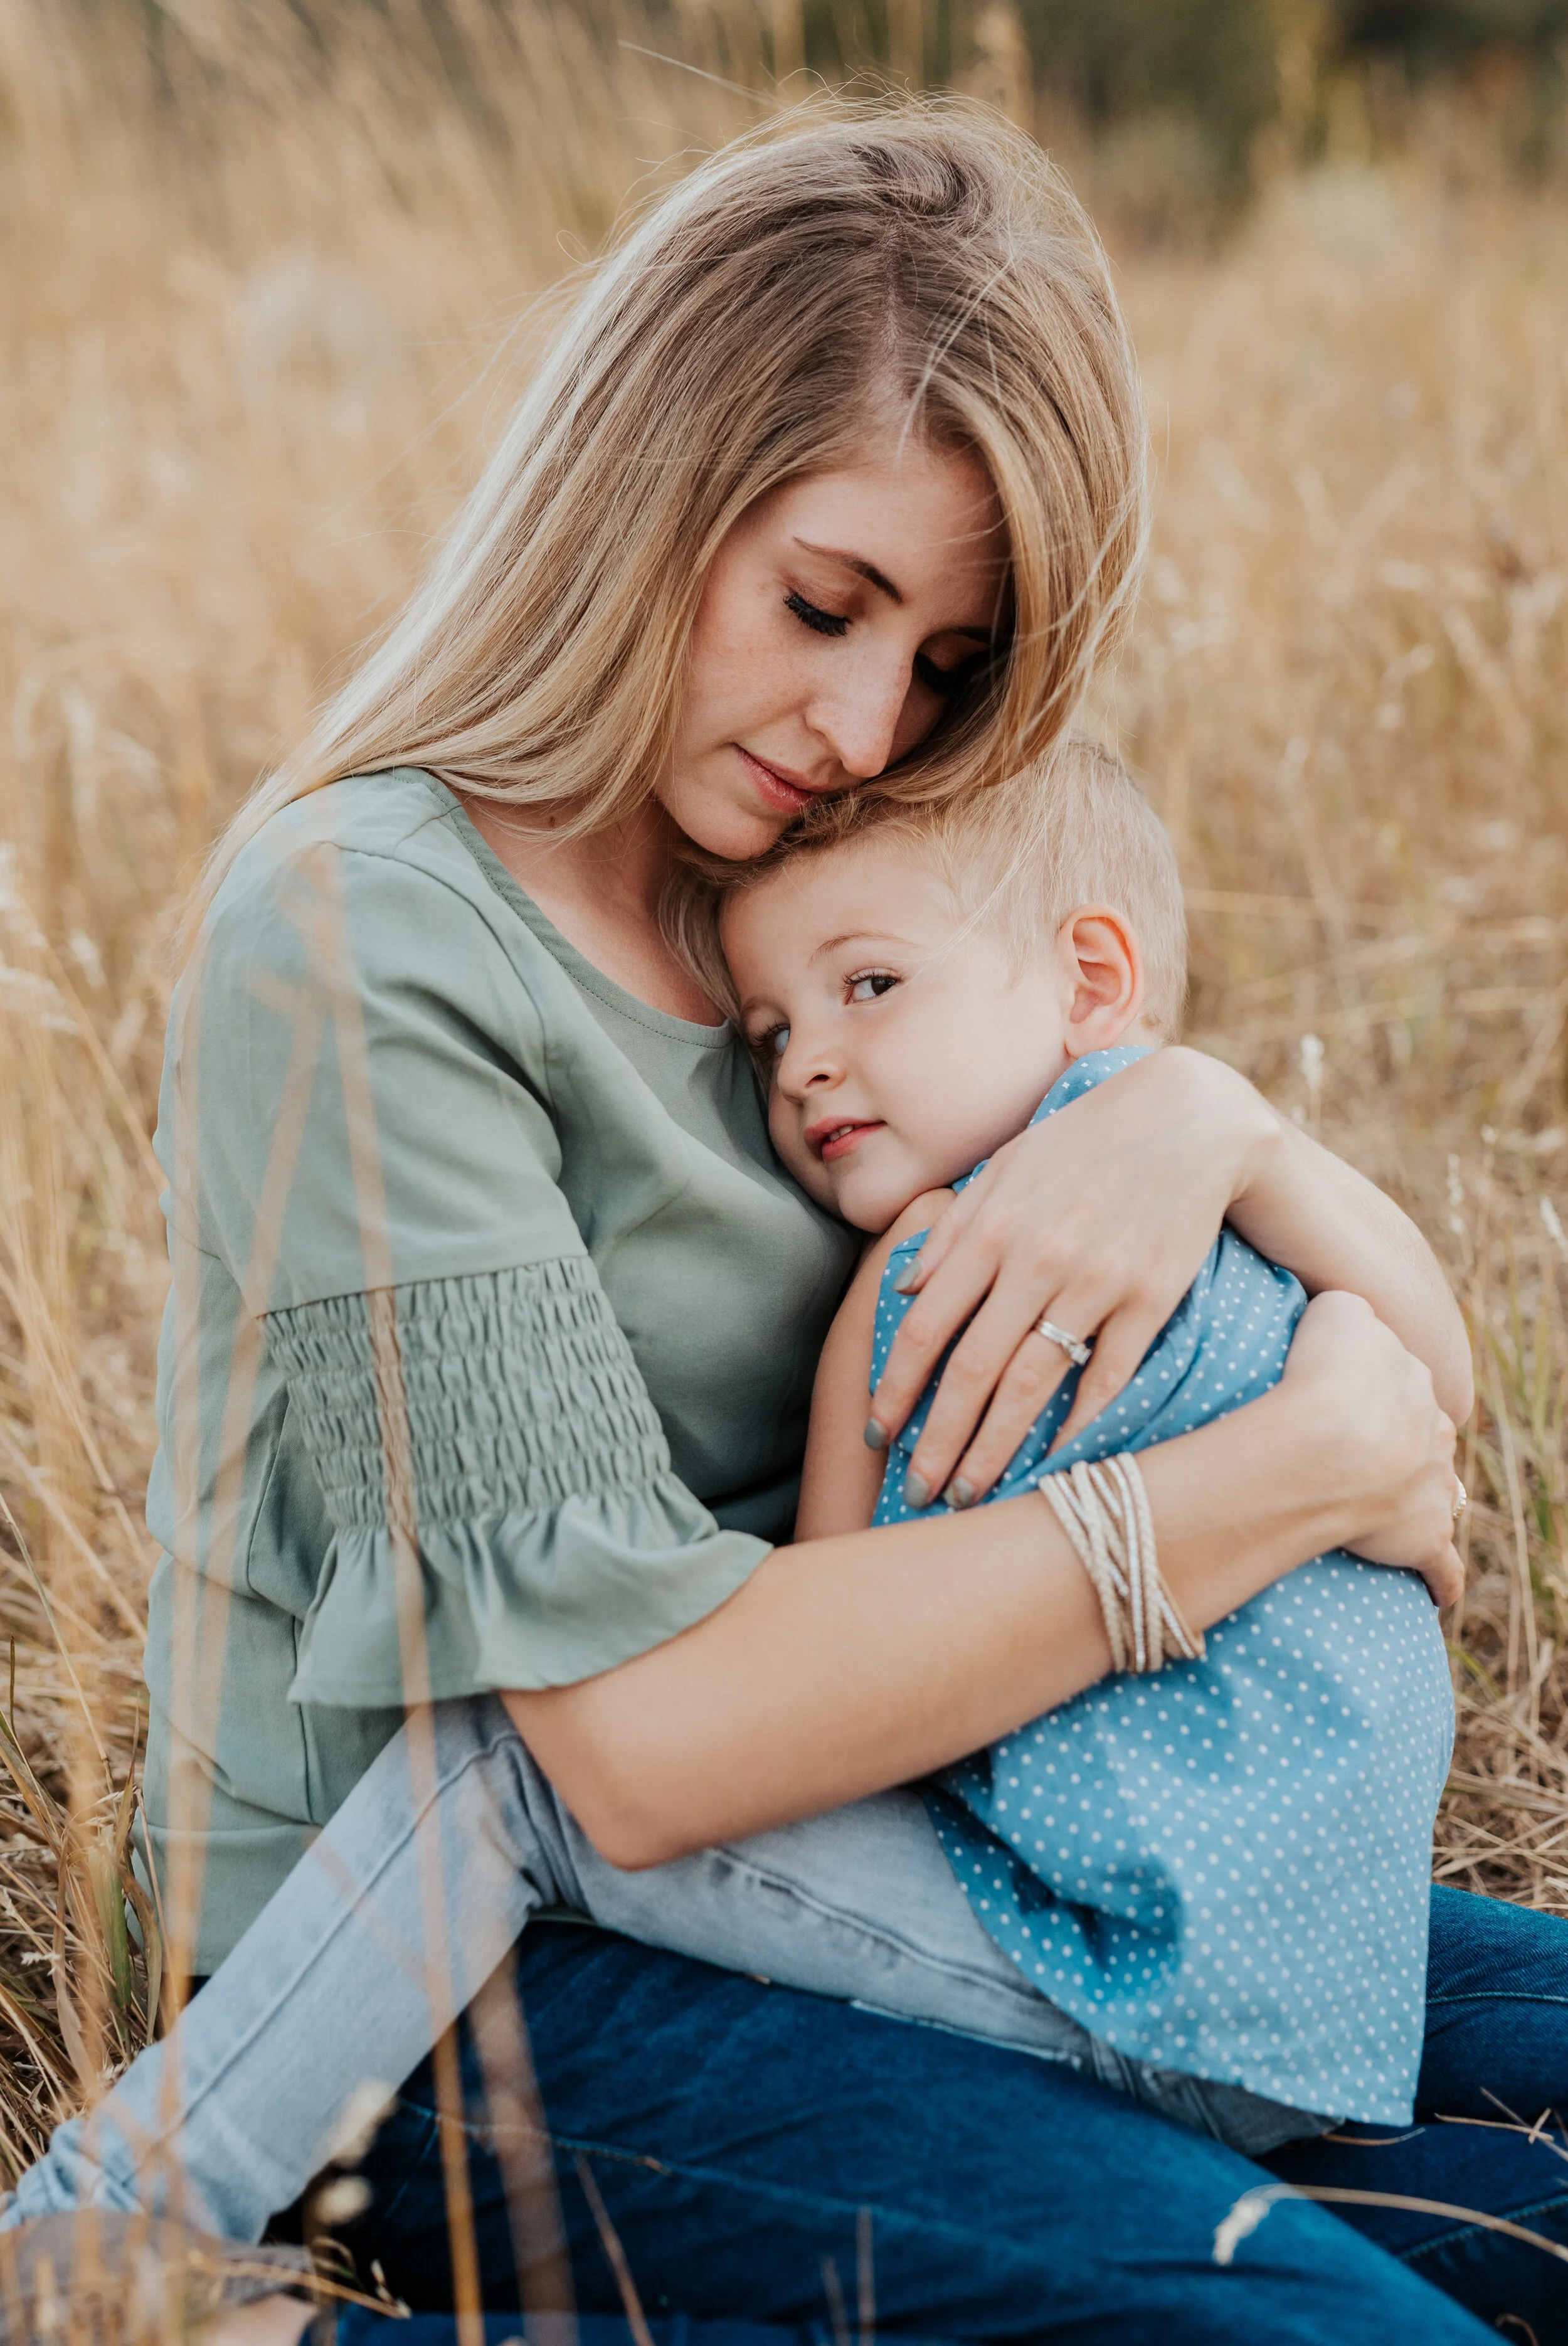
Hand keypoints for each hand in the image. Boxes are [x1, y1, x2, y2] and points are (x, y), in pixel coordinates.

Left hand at [869, 1048, 1278, 1505]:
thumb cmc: (1084, 1141)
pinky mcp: (1149, 1301)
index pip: (923, 1326)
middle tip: (914, 1494)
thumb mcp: (1005, 1167)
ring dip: (993, 1451)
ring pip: (1030, 1386)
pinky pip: (1105, 1379)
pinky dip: (1075, 1429)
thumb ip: (951, 1229)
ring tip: (968, 1496)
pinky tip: (1052, 1468)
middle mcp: (1035, 1261)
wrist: (1188, 1120)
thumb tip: (902, 1289)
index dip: (894, 1387)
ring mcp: (1095, 1284)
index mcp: (991, 1230)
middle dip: (936, 1441)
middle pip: (970, 1371)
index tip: (876, 1433)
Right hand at [1281, 1290, 1463, 1604]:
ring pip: (1438, 1493)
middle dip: (1408, 1446)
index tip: (1349, 1404)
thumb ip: (1349, 1311)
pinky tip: (1437, 1594)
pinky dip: (1442, 1580)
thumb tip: (1347, 1317)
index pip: (1404, 1386)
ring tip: (1395, 1518)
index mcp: (1413, 1382)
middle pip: (1427, 1437)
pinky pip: (1442, 1565)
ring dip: (1423, 1504)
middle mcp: (1433, 1431)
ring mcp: (1433, 1487)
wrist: (1329, 1435)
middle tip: (1365, 1459)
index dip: (1376, 1395)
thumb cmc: (1323, 1371)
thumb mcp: (1337, 1311)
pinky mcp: (1424, 1539)